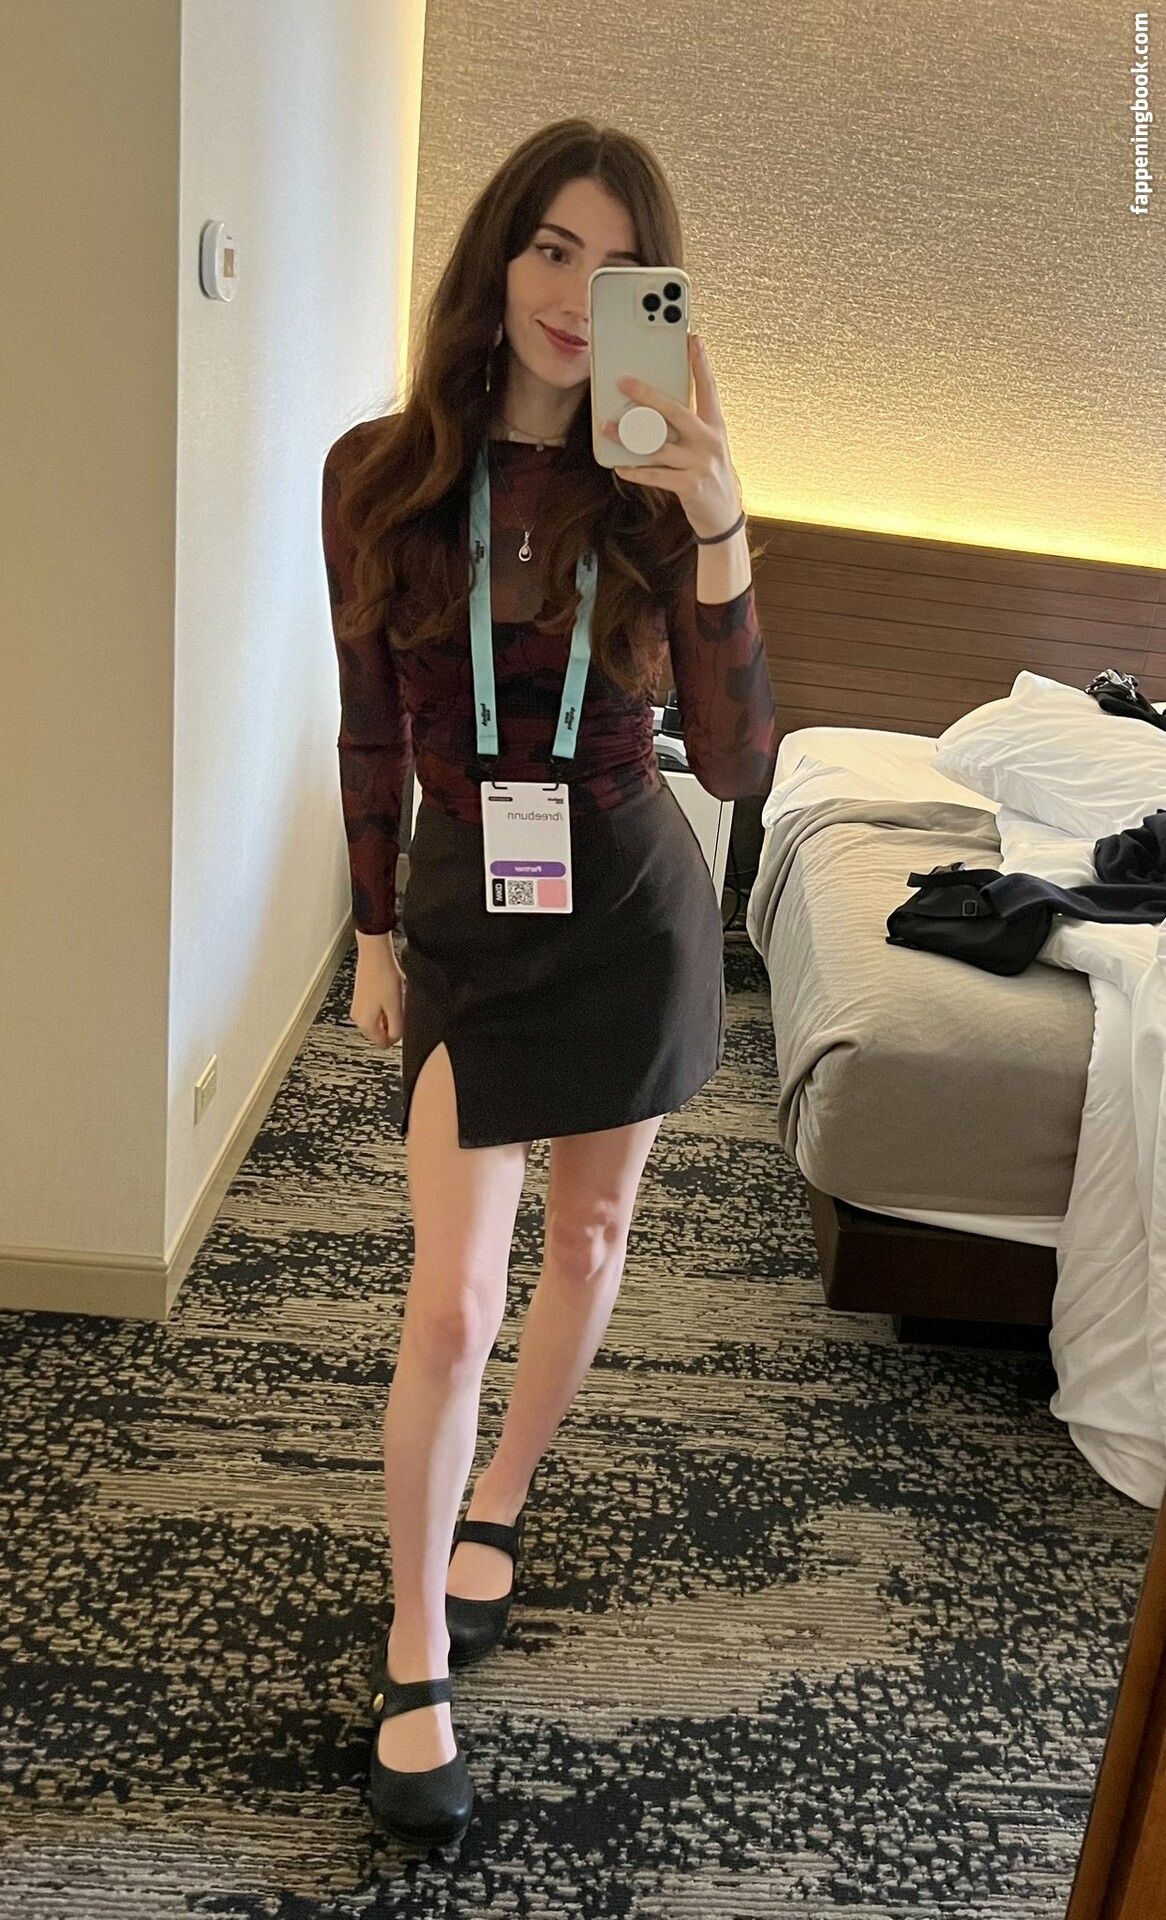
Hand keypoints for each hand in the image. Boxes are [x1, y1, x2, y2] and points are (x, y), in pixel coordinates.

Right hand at [351, 938, 404, 1048]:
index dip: (397, 1036)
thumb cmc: (384, 977)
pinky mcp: (361, 998)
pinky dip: (385, 1004)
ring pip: (380, 1020)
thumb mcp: (396, 1007)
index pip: (384, 1044)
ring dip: (390, 1012)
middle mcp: (358, 1018)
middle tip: (400, 1007)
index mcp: (365, 1024)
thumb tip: (396, 1039)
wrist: (375, 954)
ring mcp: (358, 1007)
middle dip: (393, 1023)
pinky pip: (377, 1009)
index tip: (403, 1023)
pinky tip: (390, 992)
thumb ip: (397, 1029)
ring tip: (394, 997)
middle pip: (381, 1032)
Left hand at [600, 332, 743, 539]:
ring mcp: (699, 464)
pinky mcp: (689, 486)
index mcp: (715, 426)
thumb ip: (687, 426)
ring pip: (658, 445)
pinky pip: (655, 475)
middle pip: (676, 412)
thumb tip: (653, 409)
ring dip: (629, 437)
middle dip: (648, 395)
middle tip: (625, 382)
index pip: (709, 388)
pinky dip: (635, 471)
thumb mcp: (707, 445)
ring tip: (608, 428)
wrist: (724, 516)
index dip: (701, 363)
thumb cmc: (709, 474)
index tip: (693, 339)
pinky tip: (620, 467)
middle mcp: (709, 441)